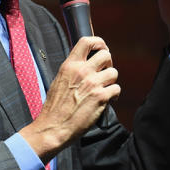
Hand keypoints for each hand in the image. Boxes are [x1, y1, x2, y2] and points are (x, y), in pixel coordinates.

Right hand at [18, 36, 119, 161]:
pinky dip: (114, 95)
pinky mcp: (101, 97)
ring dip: (111, 81)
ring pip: (114, 72)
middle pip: (106, 55)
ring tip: (104, 89)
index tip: (101, 49)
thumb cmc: (54, 108)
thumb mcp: (59, 81)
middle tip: (104, 73)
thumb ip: (73, 71)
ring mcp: (92, 84)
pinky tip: (107, 100)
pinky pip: (116, 89)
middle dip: (108, 63)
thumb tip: (86, 66)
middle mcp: (82, 71)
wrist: (53, 127)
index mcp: (69, 66)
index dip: (99, 42)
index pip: (87, 41)